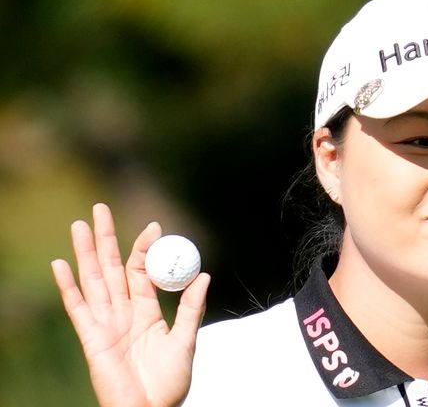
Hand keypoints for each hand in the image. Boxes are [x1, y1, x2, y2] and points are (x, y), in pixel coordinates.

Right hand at [51, 203, 210, 406]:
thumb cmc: (169, 384)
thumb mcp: (185, 341)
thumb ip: (191, 309)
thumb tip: (204, 275)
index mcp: (147, 311)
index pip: (142, 271)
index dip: (145, 248)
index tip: (153, 226)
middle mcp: (124, 313)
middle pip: (111, 268)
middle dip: (105, 239)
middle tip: (100, 208)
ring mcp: (106, 324)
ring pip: (93, 280)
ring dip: (85, 253)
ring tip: (79, 224)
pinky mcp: (92, 338)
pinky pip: (78, 308)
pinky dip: (67, 286)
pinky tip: (60, 264)